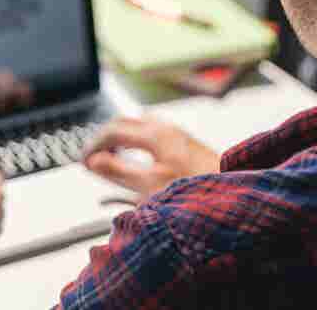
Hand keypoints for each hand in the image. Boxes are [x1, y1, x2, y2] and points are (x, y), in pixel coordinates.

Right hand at [82, 116, 220, 199]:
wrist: (233, 194)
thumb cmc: (195, 191)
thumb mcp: (148, 185)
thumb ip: (117, 171)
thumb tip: (93, 161)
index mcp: (155, 134)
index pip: (113, 130)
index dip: (94, 145)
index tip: (83, 160)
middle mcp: (167, 128)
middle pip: (126, 123)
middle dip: (105, 138)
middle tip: (93, 156)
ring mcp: (179, 135)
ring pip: (141, 126)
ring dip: (123, 137)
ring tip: (114, 157)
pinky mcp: (188, 144)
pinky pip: (154, 133)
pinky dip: (138, 142)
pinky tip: (142, 160)